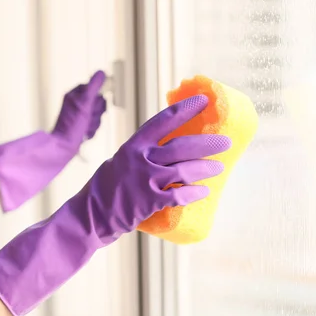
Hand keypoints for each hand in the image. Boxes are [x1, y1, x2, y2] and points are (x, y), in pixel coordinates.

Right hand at [0, 94, 231, 315]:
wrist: (90, 215)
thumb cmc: (107, 187)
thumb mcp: (121, 161)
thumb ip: (143, 153)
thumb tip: (173, 148)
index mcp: (133, 145)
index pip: (164, 120)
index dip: (185, 109)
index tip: (204, 101)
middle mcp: (139, 158)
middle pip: (181, 145)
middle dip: (207, 143)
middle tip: (225, 143)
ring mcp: (144, 179)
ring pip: (184, 169)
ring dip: (205, 168)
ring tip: (218, 168)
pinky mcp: (148, 201)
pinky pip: (179, 195)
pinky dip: (194, 192)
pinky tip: (204, 191)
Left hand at [52, 70, 106, 144]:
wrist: (64, 146)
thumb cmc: (71, 124)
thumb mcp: (84, 102)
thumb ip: (93, 87)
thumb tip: (102, 72)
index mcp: (75, 94)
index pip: (95, 88)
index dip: (97, 98)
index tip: (93, 105)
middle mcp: (78, 103)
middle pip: (99, 102)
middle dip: (96, 112)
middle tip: (87, 117)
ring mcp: (80, 115)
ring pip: (98, 115)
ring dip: (94, 123)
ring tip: (85, 127)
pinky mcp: (82, 125)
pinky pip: (95, 125)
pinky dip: (91, 130)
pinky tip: (84, 134)